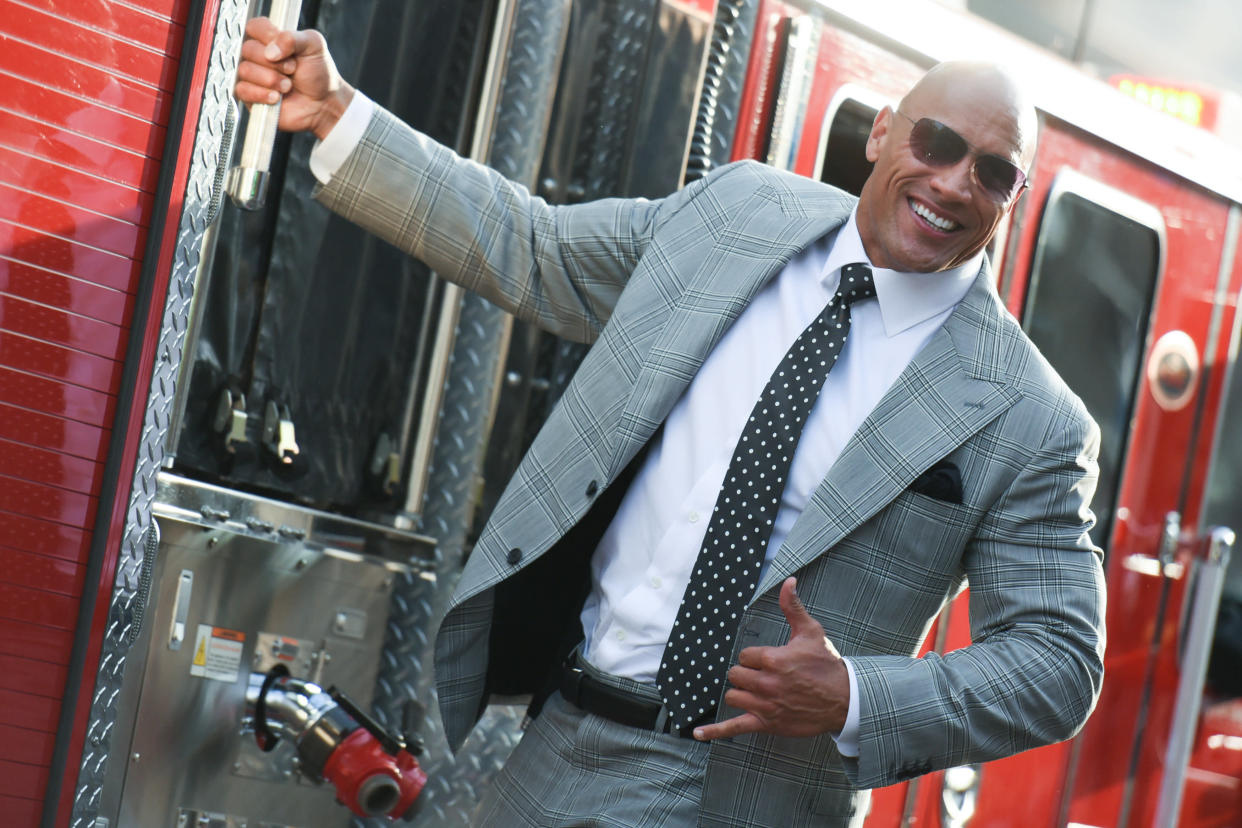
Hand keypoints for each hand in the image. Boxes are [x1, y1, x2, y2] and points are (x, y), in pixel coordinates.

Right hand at [234, 17, 353, 139]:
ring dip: (271, 79)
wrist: (323, 104)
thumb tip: (271, 50)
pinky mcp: (250, 96)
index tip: (286, 48)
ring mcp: (253, 76)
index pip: (254, 26)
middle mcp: (259, 55)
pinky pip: (243, 90)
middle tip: (292, 70)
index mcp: (271, 39)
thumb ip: (293, 38)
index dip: (267, 36)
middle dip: (274, 62)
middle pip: (248, 49)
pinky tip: (276, 97)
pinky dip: (262, 94)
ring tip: (288, 86)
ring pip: (245, 70)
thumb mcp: (314, 46)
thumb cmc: (318, 75)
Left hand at [694, 577, 849, 740]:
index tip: (770, 661)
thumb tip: (788, 581)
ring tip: (757, 691)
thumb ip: (793, 607)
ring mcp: (765, 706)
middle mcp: (767, 683)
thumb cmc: (826, 665)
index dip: (754, 658)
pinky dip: (714, 731)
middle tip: (765, 675)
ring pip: (734, 696)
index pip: (745, 656)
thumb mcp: (810, 632)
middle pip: (736, 675)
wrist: (845, 700)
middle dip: (747, 673)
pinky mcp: (766, 724)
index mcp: (774, 660)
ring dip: (742, 693)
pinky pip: (734, 728)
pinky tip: (697, 733)